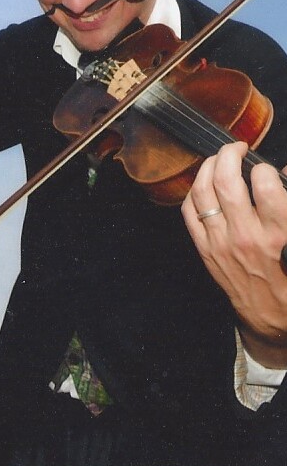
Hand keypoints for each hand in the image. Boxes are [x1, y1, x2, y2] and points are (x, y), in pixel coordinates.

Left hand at [182, 142, 286, 366]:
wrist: (270, 317)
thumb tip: (283, 173)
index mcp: (279, 234)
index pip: (266, 187)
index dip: (263, 168)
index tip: (263, 166)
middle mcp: (247, 236)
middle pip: (228, 182)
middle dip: (229, 155)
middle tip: (236, 148)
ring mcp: (221, 242)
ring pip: (203, 192)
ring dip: (208, 167)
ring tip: (218, 159)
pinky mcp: (204, 249)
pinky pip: (188, 211)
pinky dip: (193, 191)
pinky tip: (203, 184)